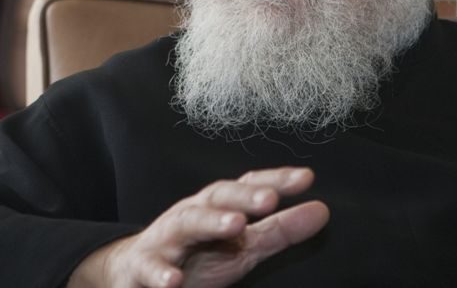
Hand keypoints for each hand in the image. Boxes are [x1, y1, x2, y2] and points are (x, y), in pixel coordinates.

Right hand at [69, 166, 328, 287]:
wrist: (134, 274)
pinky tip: (174, 282)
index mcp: (217, 206)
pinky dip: (161, 274)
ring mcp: (166, 239)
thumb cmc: (196, 257)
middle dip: (243, 196)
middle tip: (270, 200)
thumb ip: (279, 230)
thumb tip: (322, 210)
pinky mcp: (143, 267)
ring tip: (236, 225)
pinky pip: (151, 268)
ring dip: (210, 222)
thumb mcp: (242, 246)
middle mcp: (191, 214)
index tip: (306, 178)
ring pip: (186, 223)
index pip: (248, 185)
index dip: (275, 180)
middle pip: (218, 196)